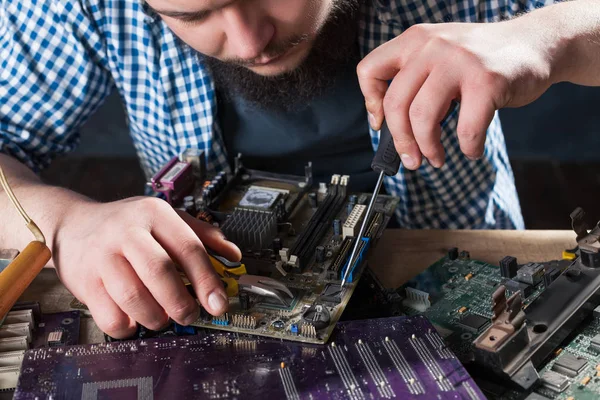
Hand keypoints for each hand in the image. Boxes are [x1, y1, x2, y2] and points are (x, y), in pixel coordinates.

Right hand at [53, 196, 240, 337]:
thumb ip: (202, 234)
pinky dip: (128, 326)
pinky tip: (135, 319)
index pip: (188, 247)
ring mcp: (102, 256)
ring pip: (133, 296)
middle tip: (190, 315)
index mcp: (154, 214)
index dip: (207, 279)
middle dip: (181, 302)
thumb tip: (233, 255)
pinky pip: (109, 314)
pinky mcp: (84, 280)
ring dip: (155, 317)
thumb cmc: (128, 225)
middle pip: (159, 271)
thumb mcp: (166, 217)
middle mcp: (127, 231)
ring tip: (163, 318)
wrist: (73, 225)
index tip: (219, 303)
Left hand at [357, 18, 558, 168]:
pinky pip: (466, 129)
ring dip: (428, 149)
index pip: (369, 70)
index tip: (381, 125)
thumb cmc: (482, 59)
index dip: (370, 104)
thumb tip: (390, 129)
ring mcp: (460, 62)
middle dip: (401, 141)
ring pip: (423, 117)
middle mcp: (433, 45)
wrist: (535, 43)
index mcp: (415, 40)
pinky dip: (467, 148)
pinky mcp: (487, 81)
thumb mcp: (439, 55)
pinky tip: (471, 149)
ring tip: (436, 159)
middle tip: (411, 160)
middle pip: (395, 104)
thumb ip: (414, 80)